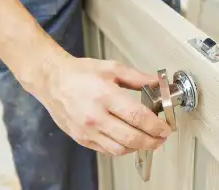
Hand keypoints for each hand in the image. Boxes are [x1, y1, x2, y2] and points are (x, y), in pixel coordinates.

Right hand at [29, 56, 170, 155]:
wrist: (53, 80)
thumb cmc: (80, 73)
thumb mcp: (112, 68)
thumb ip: (138, 78)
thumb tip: (158, 83)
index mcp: (105, 95)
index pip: (138, 117)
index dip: (156, 126)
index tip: (165, 128)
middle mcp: (95, 116)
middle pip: (131, 137)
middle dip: (152, 141)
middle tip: (161, 138)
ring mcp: (87, 130)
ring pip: (120, 149)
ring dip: (138, 147)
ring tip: (148, 140)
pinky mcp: (81, 138)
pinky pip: (106, 150)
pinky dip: (122, 149)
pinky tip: (129, 142)